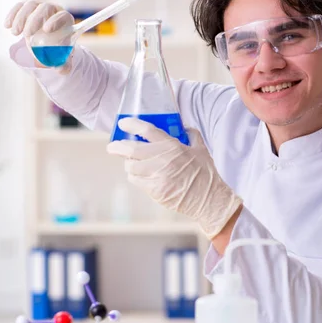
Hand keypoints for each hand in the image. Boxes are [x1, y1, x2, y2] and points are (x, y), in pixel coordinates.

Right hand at [4, 0, 74, 69]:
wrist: (48, 44)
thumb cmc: (58, 51)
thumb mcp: (62, 60)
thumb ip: (64, 66)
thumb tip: (60, 69)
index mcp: (66, 20)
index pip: (63, 16)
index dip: (55, 20)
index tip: (46, 30)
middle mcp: (54, 10)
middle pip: (45, 8)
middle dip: (35, 20)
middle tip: (27, 34)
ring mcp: (40, 7)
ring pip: (31, 5)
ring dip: (21, 18)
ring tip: (15, 33)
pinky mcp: (29, 8)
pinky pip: (20, 6)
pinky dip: (12, 14)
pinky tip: (7, 25)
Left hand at [107, 117, 242, 239]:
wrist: (209, 199)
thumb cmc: (206, 174)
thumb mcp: (201, 150)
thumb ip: (191, 136)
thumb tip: (184, 128)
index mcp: (173, 146)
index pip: (147, 131)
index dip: (132, 125)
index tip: (123, 123)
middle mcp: (163, 160)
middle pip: (131, 149)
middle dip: (117, 147)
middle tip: (112, 147)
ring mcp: (157, 176)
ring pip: (130, 166)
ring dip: (128, 163)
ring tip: (130, 163)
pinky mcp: (154, 190)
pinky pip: (136, 180)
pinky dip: (134, 176)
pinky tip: (139, 175)